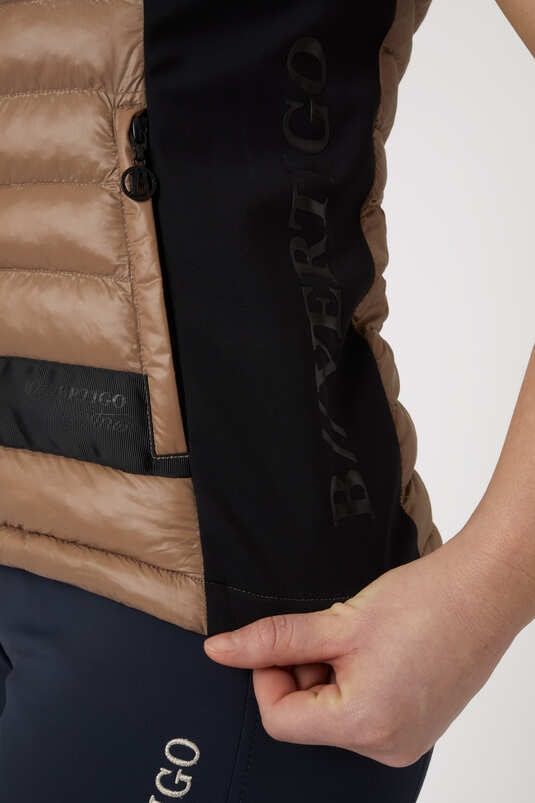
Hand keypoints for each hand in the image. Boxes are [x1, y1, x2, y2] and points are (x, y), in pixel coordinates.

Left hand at [203, 527, 523, 766]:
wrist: (483, 591)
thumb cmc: (423, 602)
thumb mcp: (338, 622)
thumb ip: (274, 641)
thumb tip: (220, 651)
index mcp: (363, 725)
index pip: (278, 718)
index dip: (267, 673)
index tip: (282, 640)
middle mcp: (385, 747)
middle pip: (306, 717)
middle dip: (303, 671)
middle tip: (330, 631)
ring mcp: (405, 740)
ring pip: (333, 714)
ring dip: (330, 673)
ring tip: (360, 637)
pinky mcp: (416, 727)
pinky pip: (364, 712)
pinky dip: (355, 680)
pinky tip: (377, 649)